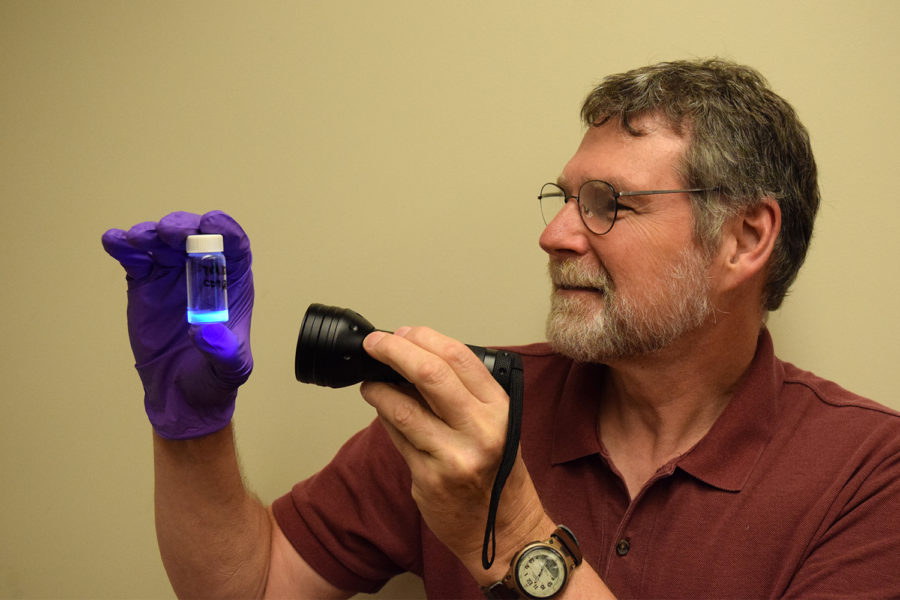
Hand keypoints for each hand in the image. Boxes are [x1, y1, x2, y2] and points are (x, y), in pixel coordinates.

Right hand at [102, 211, 253, 439]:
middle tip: (168, 231)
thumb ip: (224, 351)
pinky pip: (135, 258)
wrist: (180, 393)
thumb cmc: (213, 375)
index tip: (211, 223)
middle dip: (183, 227)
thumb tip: (205, 331)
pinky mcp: (145, 283)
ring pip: (163, 241)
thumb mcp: (230, 367)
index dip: (225, 230)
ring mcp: (172, 274)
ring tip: (139, 239)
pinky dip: (124, 247)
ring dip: (151, 234)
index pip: (235, 247)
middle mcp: (203, 271)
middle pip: (196, 236)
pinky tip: (113, 241)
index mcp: (231, 282)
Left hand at [359, 327, 549, 579]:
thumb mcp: (496, 425)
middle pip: (430, 374)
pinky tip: (381, 410)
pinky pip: (397, 438)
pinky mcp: (430, 479)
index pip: (458, 357)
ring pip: (402, 408)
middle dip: (394, 351)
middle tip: (373, 344)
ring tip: (370, 381)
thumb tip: (414, 360)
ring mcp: (454, 456)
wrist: (504, 531)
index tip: (401, 332)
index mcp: (499, 409)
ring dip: (378, 388)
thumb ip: (462, 395)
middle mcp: (481, 430)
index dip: (423, 337)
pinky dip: (384, 417)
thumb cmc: (498, 475)